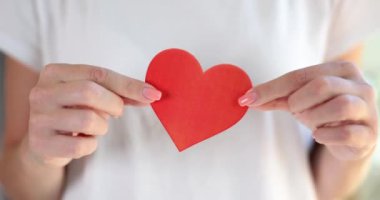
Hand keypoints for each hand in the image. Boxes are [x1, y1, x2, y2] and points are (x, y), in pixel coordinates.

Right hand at [26, 64, 161, 166]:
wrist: (43, 142)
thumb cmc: (72, 111)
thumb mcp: (91, 95)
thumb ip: (119, 91)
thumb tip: (151, 94)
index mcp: (54, 73)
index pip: (98, 74)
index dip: (129, 85)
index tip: (153, 94)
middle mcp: (41, 92)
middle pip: (89, 92)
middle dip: (113, 105)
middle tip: (115, 112)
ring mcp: (38, 118)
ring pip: (88, 120)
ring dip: (101, 127)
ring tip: (93, 126)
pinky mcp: (41, 144)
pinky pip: (82, 145)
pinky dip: (90, 145)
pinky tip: (81, 140)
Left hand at [239, 61, 377, 160]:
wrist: (351, 139)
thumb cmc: (323, 112)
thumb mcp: (299, 100)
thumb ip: (276, 97)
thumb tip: (246, 98)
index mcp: (341, 69)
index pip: (300, 75)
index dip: (271, 88)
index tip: (248, 98)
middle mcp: (361, 85)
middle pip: (321, 86)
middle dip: (299, 102)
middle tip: (295, 111)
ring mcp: (369, 110)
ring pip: (340, 106)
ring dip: (314, 117)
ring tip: (311, 122)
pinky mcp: (370, 134)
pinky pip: (346, 133)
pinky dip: (326, 135)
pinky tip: (319, 135)